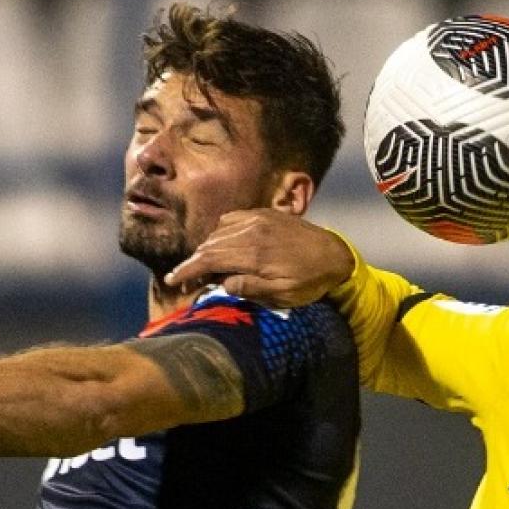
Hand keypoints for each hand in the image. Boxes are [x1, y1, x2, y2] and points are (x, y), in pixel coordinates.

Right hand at [166, 209, 354, 307]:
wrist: (336, 255)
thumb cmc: (310, 281)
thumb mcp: (282, 294)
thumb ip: (249, 288)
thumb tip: (221, 283)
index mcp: (254, 254)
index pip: (209, 260)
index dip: (187, 271)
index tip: (172, 280)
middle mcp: (252, 232)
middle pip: (210, 245)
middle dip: (193, 263)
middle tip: (186, 280)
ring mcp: (257, 219)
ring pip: (218, 232)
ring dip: (207, 249)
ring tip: (205, 268)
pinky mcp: (264, 214)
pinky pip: (232, 219)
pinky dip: (221, 231)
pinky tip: (223, 245)